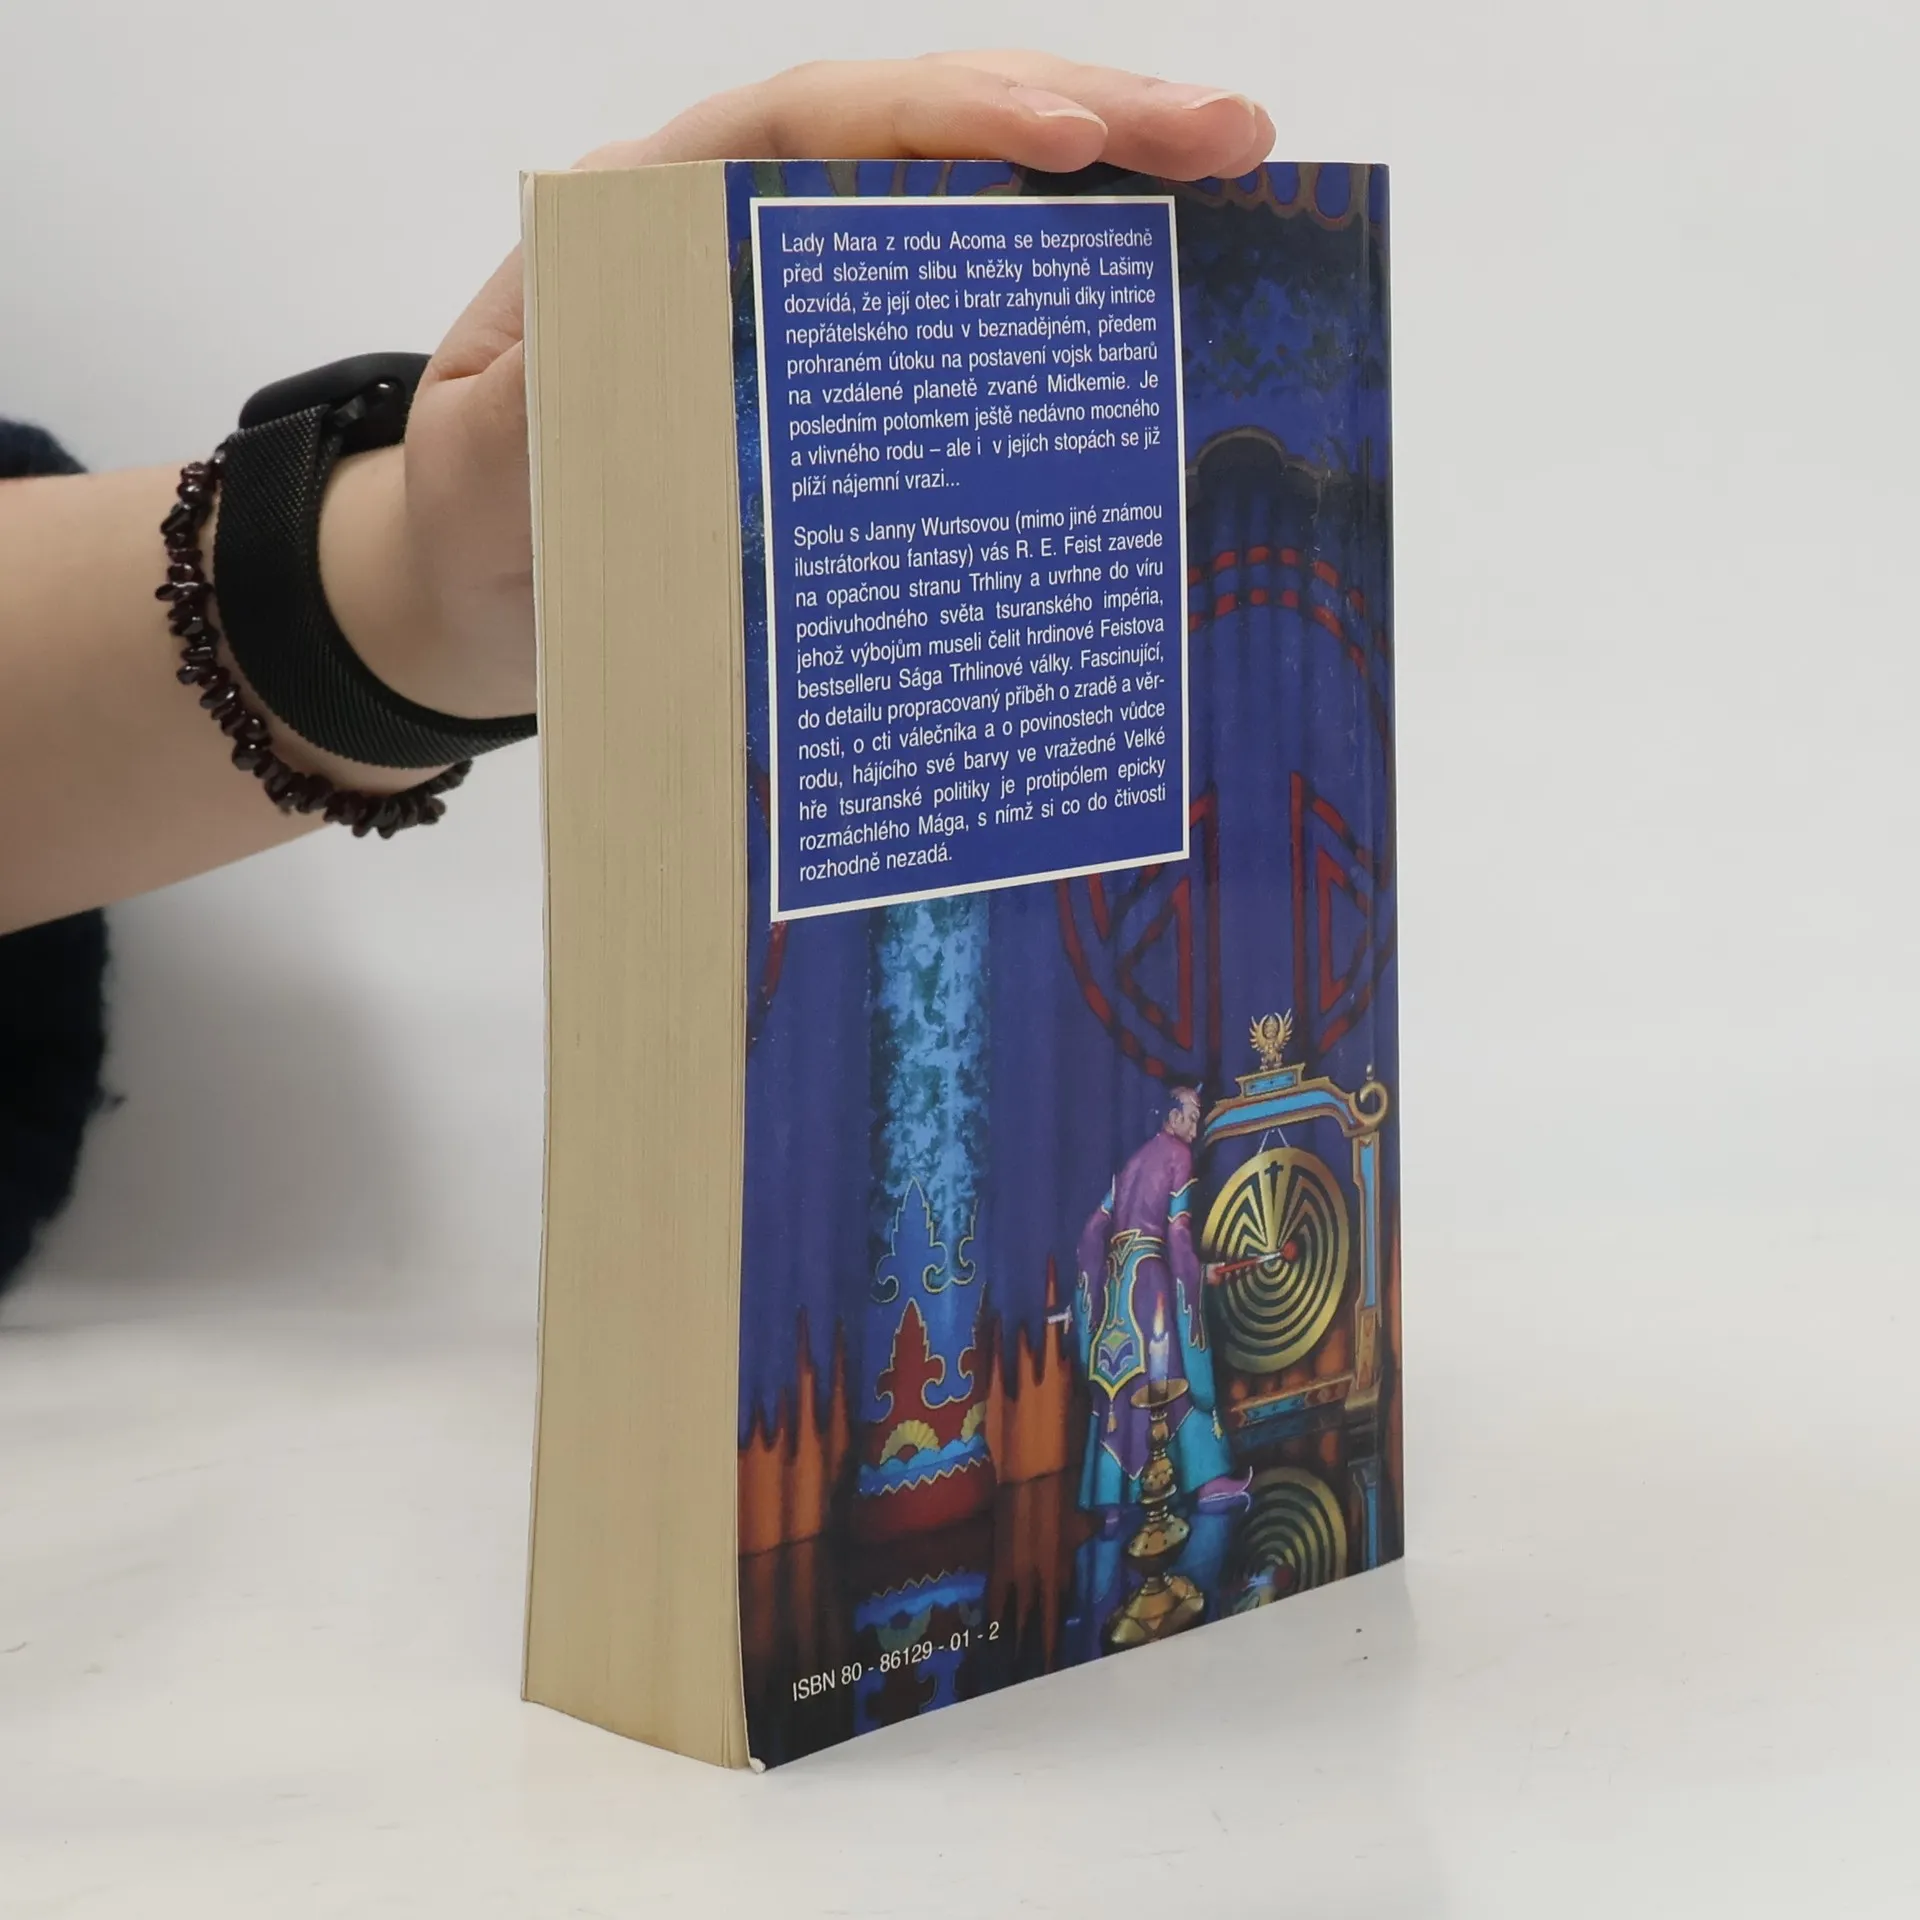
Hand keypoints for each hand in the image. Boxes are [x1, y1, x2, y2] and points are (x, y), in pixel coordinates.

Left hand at [329, 53, 1272, 724]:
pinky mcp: (842, 365)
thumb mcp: (493, 468)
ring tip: (1236, 178)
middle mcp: (744, 223)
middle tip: (1230, 134)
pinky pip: (961, 301)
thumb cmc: (481, 520)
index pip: (819, 122)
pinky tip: (1159, 287)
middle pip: (924, 129)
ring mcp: (804, 286)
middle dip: (1084, 114)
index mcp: (655, 212)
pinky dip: (1061, 285)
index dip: (949, 119)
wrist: (471, 587)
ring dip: (1101, 184)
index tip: (1071, 141)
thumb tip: (684, 333)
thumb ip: (560, 399)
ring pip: (964, 201)